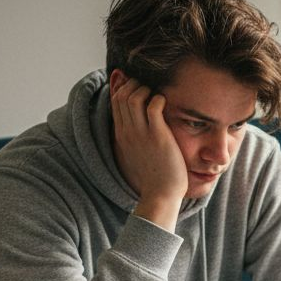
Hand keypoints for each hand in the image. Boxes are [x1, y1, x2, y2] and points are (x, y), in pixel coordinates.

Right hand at [109, 71, 186, 229]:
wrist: (160, 195)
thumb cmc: (154, 175)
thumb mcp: (136, 153)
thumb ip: (134, 137)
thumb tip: (136, 125)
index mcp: (121, 135)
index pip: (115, 101)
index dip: (124, 87)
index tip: (137, 86)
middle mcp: (128, 132)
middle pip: (122, 96)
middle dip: (135, 85)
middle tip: (148, 88)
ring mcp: (142, 134)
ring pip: (134, 97)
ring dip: (145, 90)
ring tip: (156, 95)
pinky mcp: (158, 137)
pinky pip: (153, 107)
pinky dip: (159, 98)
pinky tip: (165, 103)